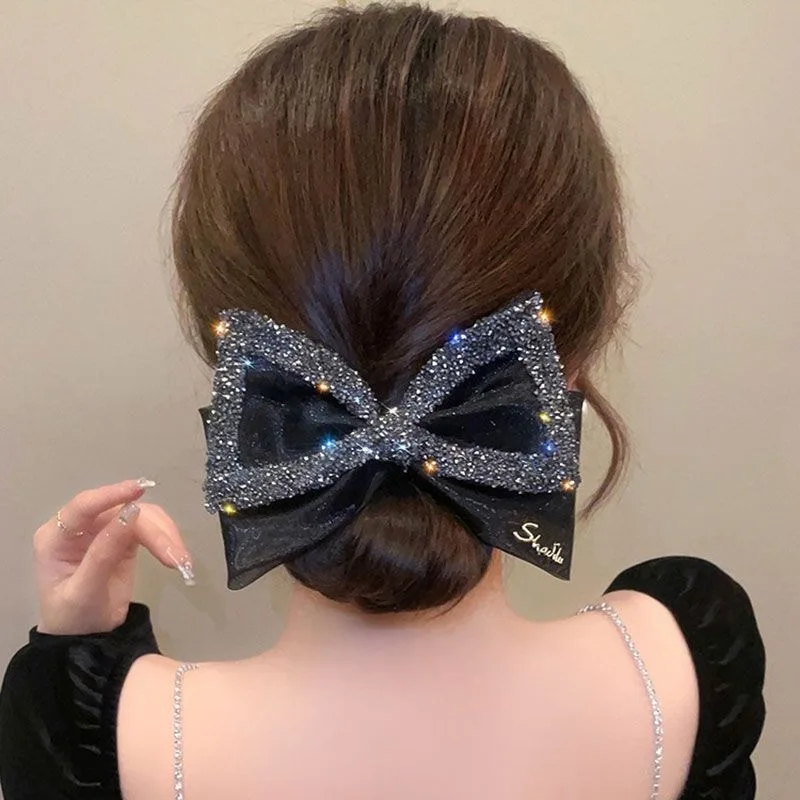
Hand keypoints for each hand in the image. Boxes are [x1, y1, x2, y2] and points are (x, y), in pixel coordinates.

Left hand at [33, 479, 193, 634]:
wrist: (85, 639)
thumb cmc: (73, 618)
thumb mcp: (84, 590)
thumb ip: (104, 553)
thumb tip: (131, 514)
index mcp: (57, 537)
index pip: (83, 506)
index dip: (111, 495)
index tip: (139, 490)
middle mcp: (81, 527)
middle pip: (122, 512)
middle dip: (153, 531)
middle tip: (176, 557)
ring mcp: (104, 530)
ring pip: (142, 517)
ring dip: (165, 535)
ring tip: (181, 562)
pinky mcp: (125, 537)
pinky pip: (150, 528)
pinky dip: (166, 540)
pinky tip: (177, 556)